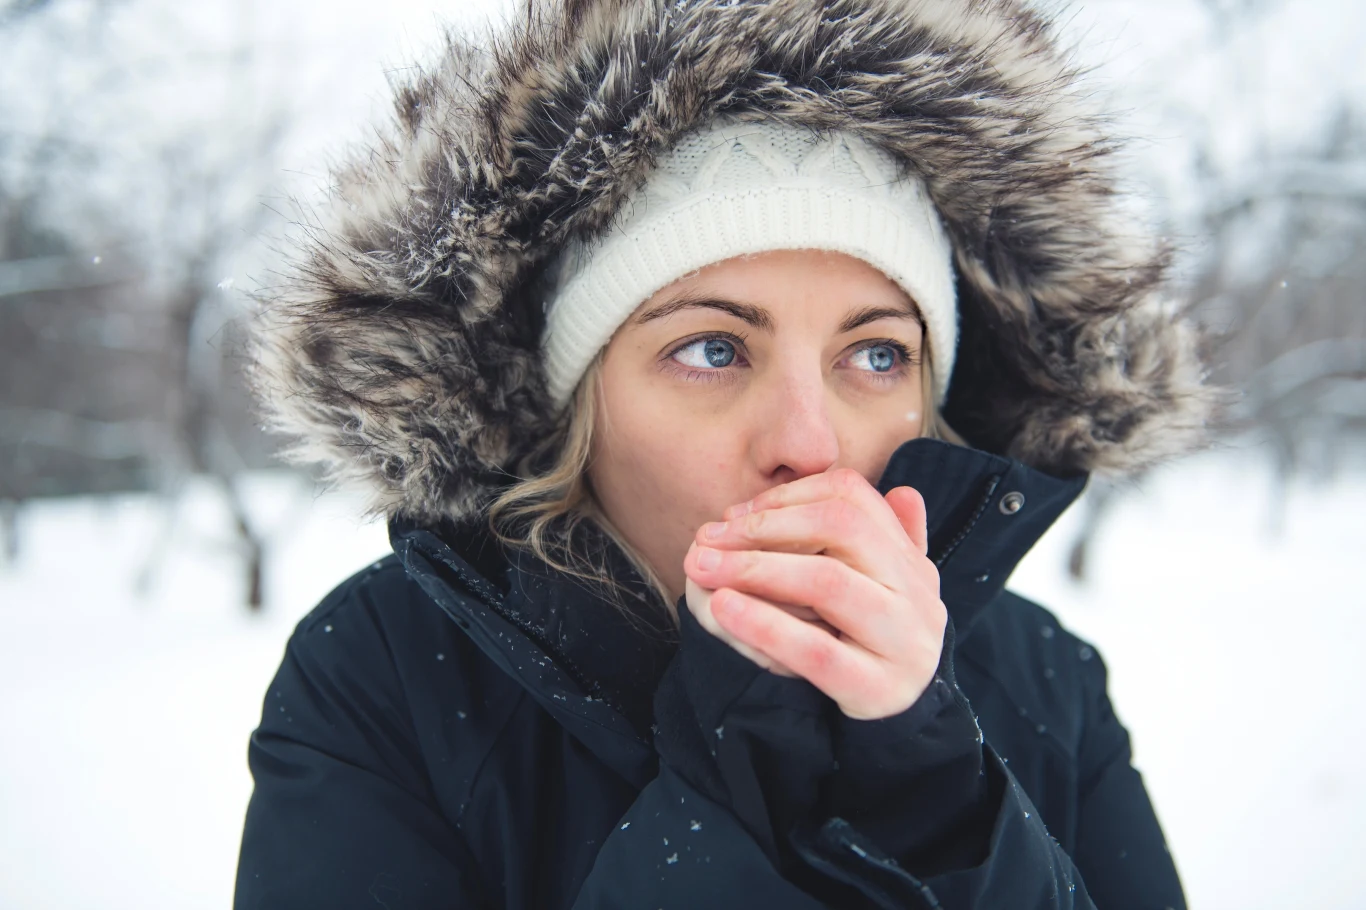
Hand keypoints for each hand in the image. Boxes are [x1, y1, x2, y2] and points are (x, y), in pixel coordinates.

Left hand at [682, 469, 945, 720]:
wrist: (899, 724)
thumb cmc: (874, 644)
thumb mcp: (884, 588)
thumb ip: (883, 541)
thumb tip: (900, 489)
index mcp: (910, 561)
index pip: (853, 497)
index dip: (790, 495)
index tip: (736, 514)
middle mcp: (917, 593)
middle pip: (842, 528)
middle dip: (765, 527)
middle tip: (708, 537)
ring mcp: (902, 641)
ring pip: (829, 583)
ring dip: (757, 568)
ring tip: (704, 567)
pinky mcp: (875, 688)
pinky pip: (816, 651)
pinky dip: (765, 625)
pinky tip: (722, 608)